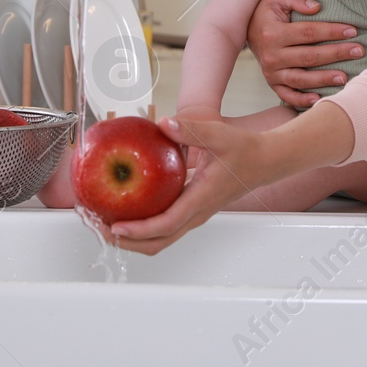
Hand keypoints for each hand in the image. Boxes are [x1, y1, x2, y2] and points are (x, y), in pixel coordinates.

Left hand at [111, 113, 272, 254]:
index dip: (139, 230)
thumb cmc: (245, 151)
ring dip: (133, 236)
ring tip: (105, 221)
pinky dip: (142, 226)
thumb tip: (164, 124)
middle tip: (100, 227)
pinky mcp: (191, 211)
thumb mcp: (219, 136)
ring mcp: (194, 215)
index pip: (166, 224)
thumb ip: (191, 130)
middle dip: (127, 241)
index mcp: (201, 200)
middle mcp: (196, 214)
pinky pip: (164, 227)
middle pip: (158, 242)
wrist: (265, 162)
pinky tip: (127, 208)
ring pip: (160, 239)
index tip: (116, 226)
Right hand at [247, 0, 363, 108]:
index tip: (352, 31)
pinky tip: (319, 99)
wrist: (246, 29)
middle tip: (358, 51)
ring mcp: (271, 72)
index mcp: (273, 33)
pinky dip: (302, 100)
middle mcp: (271, 55)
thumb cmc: (269, 11)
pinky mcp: (272, 83)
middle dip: (336, 54)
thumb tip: (316, 7)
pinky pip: (287, 95)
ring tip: (345, 77)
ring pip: (301, 79)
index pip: (308, 33)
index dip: (331, 32)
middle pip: (309, 57)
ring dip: (324, 79)